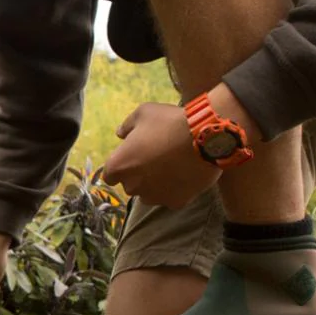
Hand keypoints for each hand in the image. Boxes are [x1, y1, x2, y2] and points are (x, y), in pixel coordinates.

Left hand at [102, 101, 219, 207]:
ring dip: (153, 185)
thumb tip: (120, 134)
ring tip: (169, 168)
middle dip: (137, 175)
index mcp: (119, 165)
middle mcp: (133, 186)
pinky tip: (183, 175)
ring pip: (148, 194)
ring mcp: (155, 196)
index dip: (121, 166)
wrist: (205, 137)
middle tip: (154, 159)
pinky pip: (170, 198)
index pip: (110, 175)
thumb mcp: (143, 112)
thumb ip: (127, 125)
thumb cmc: (169, 122)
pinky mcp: (175, 202)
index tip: (132, 157)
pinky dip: (174, 190)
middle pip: (130, 185)